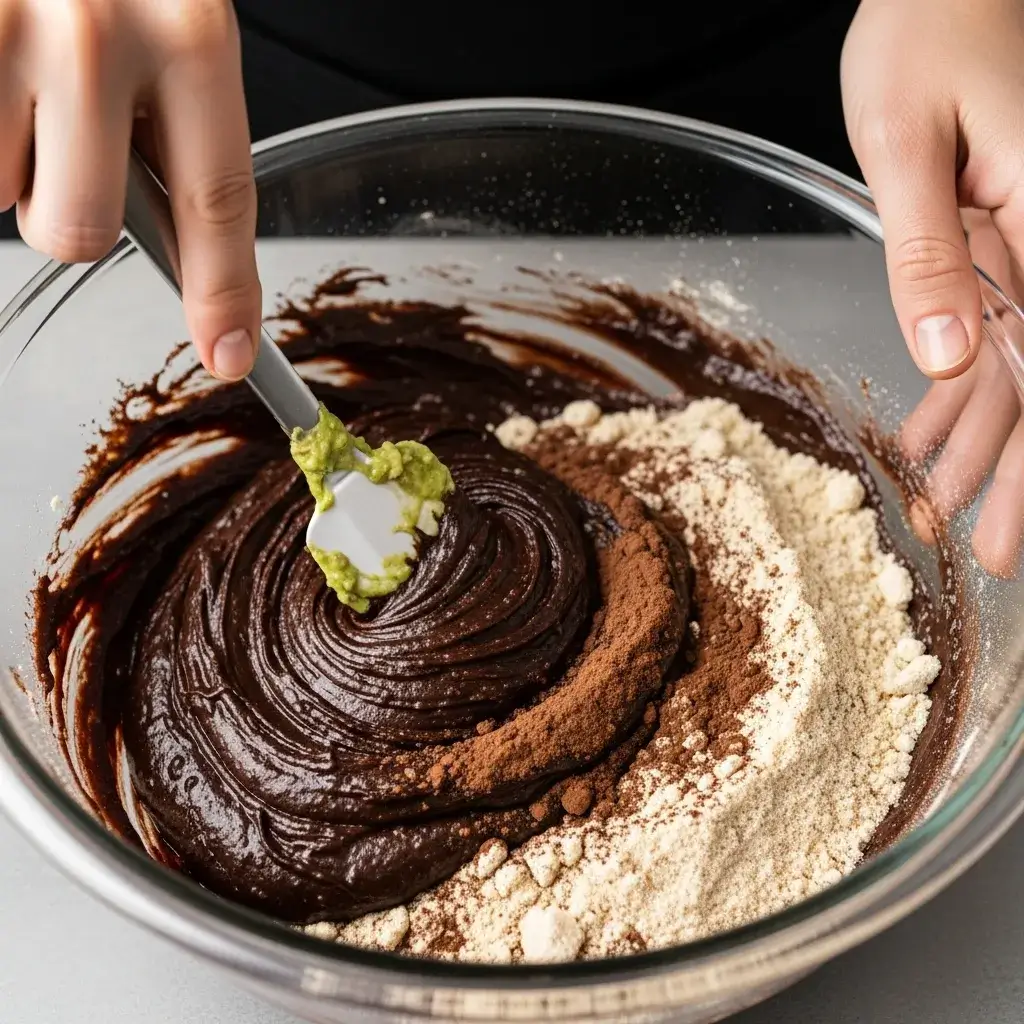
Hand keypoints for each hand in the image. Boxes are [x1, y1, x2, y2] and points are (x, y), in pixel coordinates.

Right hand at [0, 0, 259, 380]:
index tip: (227, 354)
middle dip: (67, 214)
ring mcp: (0, 27)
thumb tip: (179, 243)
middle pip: (80, 229)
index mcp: (189, 32)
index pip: (217, 201)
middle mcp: (93, 33)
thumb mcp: (176, 9)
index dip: (222, 293)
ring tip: (15, 65)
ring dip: (6, 155)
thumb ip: (176, 118)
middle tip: (56, 144)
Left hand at [842, 0, 1023, 574]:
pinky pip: (978, 330)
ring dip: (976, 446)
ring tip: (944, 515)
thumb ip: (928, 253)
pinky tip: (926, 438)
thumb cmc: (925, 33)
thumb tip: (951, 356)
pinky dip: (950, 390)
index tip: (1020, 528)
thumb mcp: (906, 145)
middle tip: (995, 556)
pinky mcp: (993, 244)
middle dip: (1016, 477)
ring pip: (1008, 370)